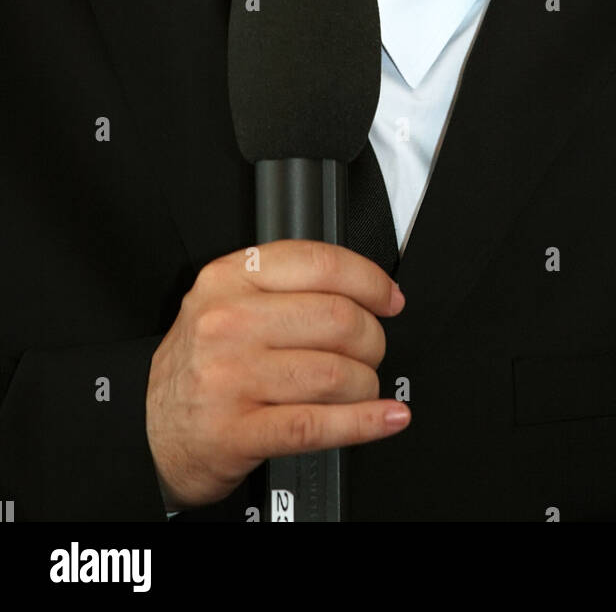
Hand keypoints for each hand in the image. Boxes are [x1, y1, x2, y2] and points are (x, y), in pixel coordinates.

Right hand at [145, 239, 408, 508]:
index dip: (369, 281)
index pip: (319, 264)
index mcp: (228, 279)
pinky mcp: (237, 431)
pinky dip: (365, 423)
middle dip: (372, 338)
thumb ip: (283, 285)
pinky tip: (385, 418)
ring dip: (366, 384)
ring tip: (362, 387)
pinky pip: (319, 424)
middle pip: (337, 318)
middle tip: (371, 350)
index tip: (388, 299)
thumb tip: (362, 286)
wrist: (147, 427)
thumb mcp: (224, 302)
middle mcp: (227, 323)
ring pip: (335, 373)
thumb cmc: (200, 364)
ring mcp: (230, 378)